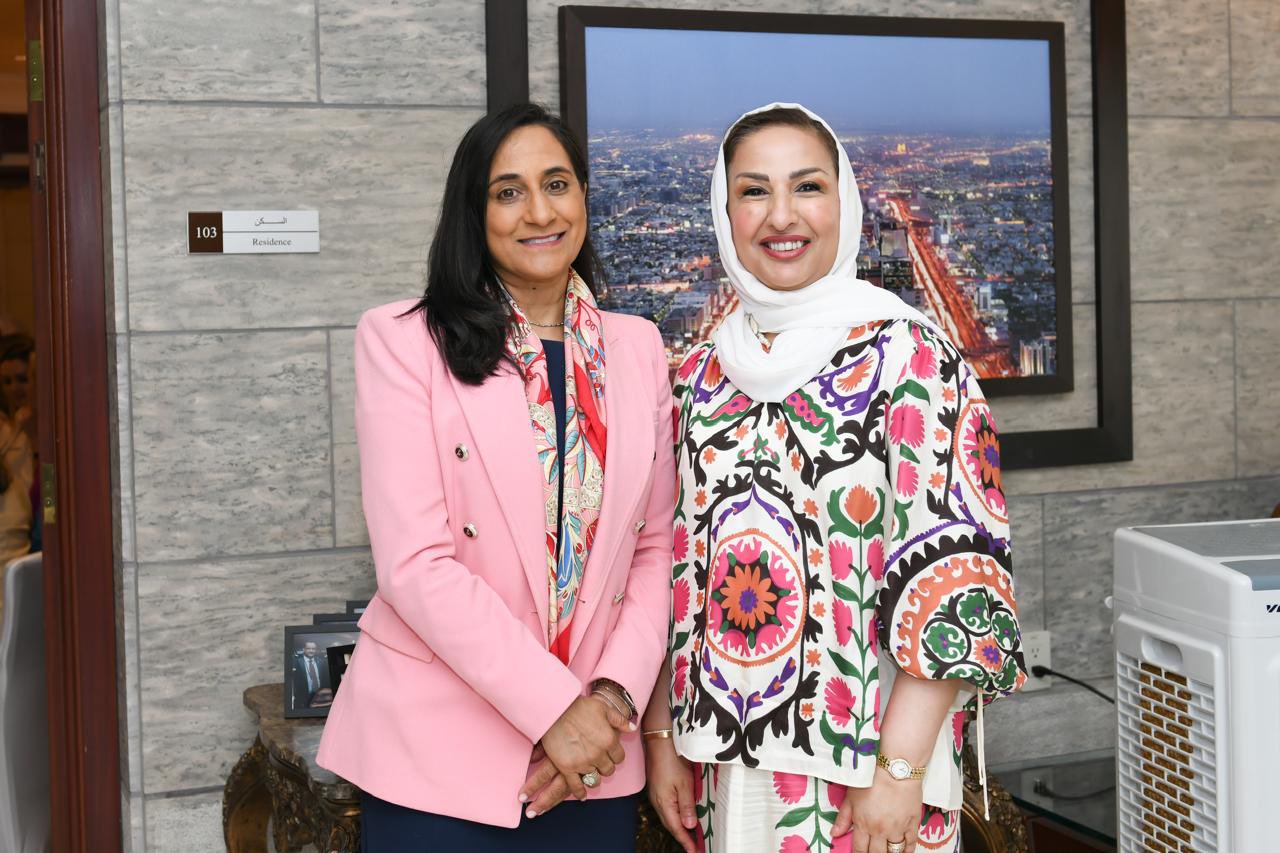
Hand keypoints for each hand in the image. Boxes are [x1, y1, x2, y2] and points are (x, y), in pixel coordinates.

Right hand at [520, 695, 630, 815]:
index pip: (619, 758)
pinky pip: (576, 786)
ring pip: (594, 779)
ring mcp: (582, 762)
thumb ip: (619, 720)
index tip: (609, 754)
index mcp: (609, 740)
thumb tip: (632, 728)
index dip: (615, 756)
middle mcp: (598, 754)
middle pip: (608, 770)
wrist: (555, 709)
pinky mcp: (567, 767)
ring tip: (590, 774)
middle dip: (605, 766)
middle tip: (599, 762)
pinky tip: (582, 795)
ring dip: (593, 777)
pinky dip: (580, 792)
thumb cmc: (579, 706)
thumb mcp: (604, 708)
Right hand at [644, 737, 696, 852]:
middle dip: (682, 837)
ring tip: (690, 836)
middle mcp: (658, 803)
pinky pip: (667, 809)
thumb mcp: (684, 784)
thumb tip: (689, 826)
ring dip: (678, 828)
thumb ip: (687, 806)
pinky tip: (682, 816)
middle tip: (694, 847)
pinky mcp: (658, 790)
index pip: (676, 828)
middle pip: (670, 825)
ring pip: (668, 818)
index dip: (686, 841)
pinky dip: (675, 817)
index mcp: (664, 804)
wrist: (659, 744)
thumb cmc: (672, 762)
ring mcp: (657, 796)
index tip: (694, 851)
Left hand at [832, 767, 921, 852]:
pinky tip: (903, 850)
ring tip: (887, 850)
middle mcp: (880, 830)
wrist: (896, 769)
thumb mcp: (851, 797)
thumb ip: (843, 818)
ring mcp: (897, 829)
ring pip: (894, 852)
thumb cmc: (872, 779)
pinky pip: (911, 845)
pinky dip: (907, 850)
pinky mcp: (912, 824)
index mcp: (863, 824)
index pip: (859, 850)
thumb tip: (834, 834)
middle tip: (873, 851)